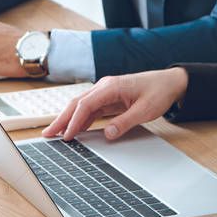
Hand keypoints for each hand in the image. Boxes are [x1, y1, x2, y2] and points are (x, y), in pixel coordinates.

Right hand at [41, 68, 188, 140]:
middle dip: (61, 119)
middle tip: (47, 134)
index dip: (74, 121)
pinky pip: (90, 109)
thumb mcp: (145, 110)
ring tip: (55, 134)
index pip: (86, 104)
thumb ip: (125, 122)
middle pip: (77, 103)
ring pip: (80, 106)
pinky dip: (79, 119)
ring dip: (67, 119)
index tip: (66, 135)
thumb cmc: (158, 92)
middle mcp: (104, 87)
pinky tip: (73, 129)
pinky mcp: (108, 98)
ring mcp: (105, 92)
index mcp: (111, 87)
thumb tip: (108, 134)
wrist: (169, 82)